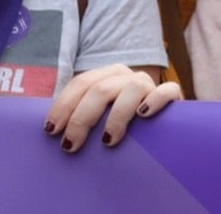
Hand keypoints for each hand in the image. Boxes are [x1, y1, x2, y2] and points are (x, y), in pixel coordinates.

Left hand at [43, 64, 180, 151]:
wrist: (159, 128)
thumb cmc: (119, 125)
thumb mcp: (96, 118)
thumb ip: (79, 116)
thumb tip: (47, 131)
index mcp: (106, 76)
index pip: (81, 83)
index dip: (63, 105)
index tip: (51, 131)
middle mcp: (126, 76)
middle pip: (101, 89)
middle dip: (82, 118)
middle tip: (71, 145)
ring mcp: (149, 84)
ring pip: (132, 88)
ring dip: (116, 115)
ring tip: (107, 140)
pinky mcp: (173, 94)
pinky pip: (167, 90)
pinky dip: (155, 100)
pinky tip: (143, 114)